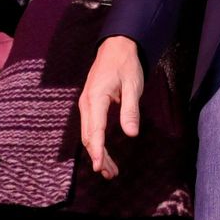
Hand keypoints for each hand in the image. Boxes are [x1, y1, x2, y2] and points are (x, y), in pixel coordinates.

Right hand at [78, 36, 143, 178]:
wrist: (116, 45)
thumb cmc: (125, 63)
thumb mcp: (133, 85)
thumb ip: (130, 109)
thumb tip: (131, 134)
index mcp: (96, 98)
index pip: (95, 130)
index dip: (97, 150)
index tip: (99, 167)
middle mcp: (87, 103)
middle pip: (88, 136)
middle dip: (98, 156)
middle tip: (110, 174)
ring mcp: (86, 104)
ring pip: (88, 134)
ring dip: (97, 152)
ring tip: (110, 171)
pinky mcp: (90, 105)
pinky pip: (90, 127)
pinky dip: (96, 142)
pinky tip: (104, 153)